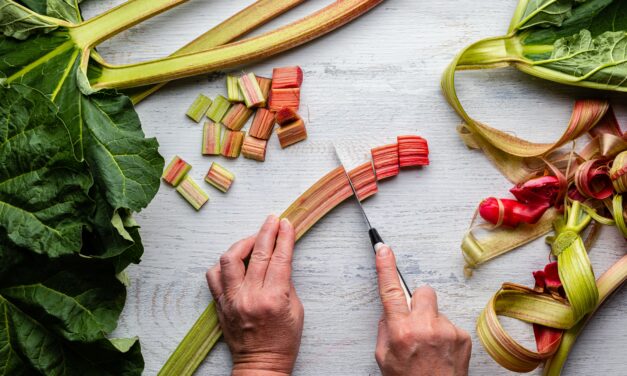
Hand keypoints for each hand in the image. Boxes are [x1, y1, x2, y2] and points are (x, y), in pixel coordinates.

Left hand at [206, 215, 303, 375]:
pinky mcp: (220, 305)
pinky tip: (234, 260)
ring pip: (230, 259)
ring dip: (243, 243)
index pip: (279, 258)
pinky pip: (214, 276)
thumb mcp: (296, 311)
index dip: (284, 238)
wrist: (261, 365)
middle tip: (273, 220)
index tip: (286, 224)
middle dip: (267, 231)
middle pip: (257, 254)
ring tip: (253, 238)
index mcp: (274, 299)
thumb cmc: (283, 341)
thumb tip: (279, 259)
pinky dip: (224, 264)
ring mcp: (232, 300)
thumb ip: (286, 283)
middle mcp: (250, 296)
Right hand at [374, 245, 471, 375]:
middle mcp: (425, 327)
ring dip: (432, 322)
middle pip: (423, 292)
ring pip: (436, 310)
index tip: (383, 249)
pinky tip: (441, 352)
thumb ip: (386, 330)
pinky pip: (450, 324)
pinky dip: (445, 335)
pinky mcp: (463, 336)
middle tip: (415, 322)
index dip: (385, 267)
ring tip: (430, 346)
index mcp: (402, 331)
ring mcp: (447, 330)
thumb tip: (391, 312)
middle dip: (418, 302)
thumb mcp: (385, 358)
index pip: (391, 291)